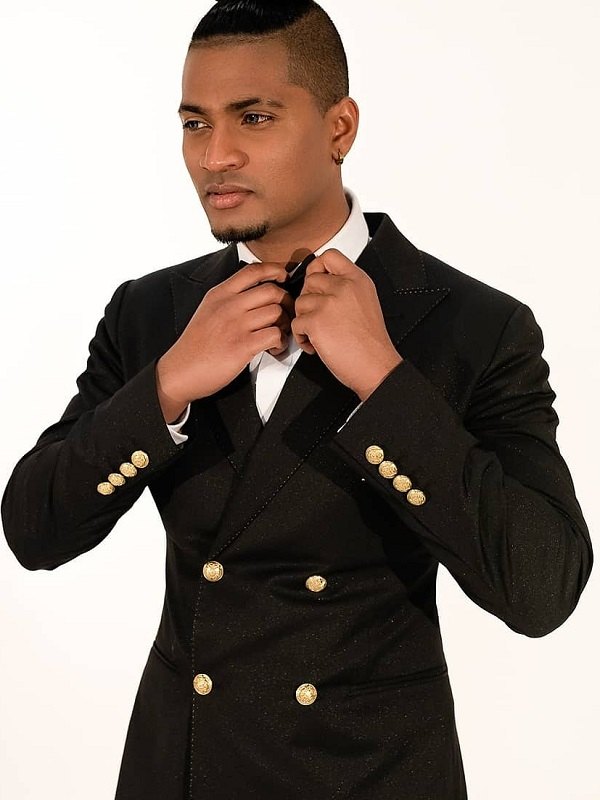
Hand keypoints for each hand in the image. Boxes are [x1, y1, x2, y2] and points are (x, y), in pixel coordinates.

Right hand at [156, 262, 293, 420]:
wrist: (180, 371)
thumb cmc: (195, 345)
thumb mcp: (207, 310)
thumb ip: (229, 298)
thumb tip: (254, 292)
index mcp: (220, 294)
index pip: (253, 271)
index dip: (274, 269)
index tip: (283, 275)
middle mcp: (228, 306)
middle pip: (272, 290)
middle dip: (285, 302)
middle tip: (284, 314)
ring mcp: (236, 325)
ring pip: (276, 312)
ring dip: (284, 324)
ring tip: (278, 334)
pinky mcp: (242, 346)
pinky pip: (274, 335)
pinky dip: (280, 342)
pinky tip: (273, 348)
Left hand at [291, 249, 402, 400]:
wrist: (375, 366)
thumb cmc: (370, 342)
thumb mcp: (365, 301)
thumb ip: (346, 287)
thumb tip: (321, 282)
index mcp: (357, 280)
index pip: (329, 256)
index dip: (317, 268)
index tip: (317, 283)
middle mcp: (343, 287)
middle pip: (310, 281)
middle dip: (310, 301)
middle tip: (320, 318)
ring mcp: (328, 303)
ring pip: (300, 302)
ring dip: (305, 320)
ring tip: (320, 334)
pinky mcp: (316, 321)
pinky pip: (296, 323)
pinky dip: (302, 338)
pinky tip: (317, 345)